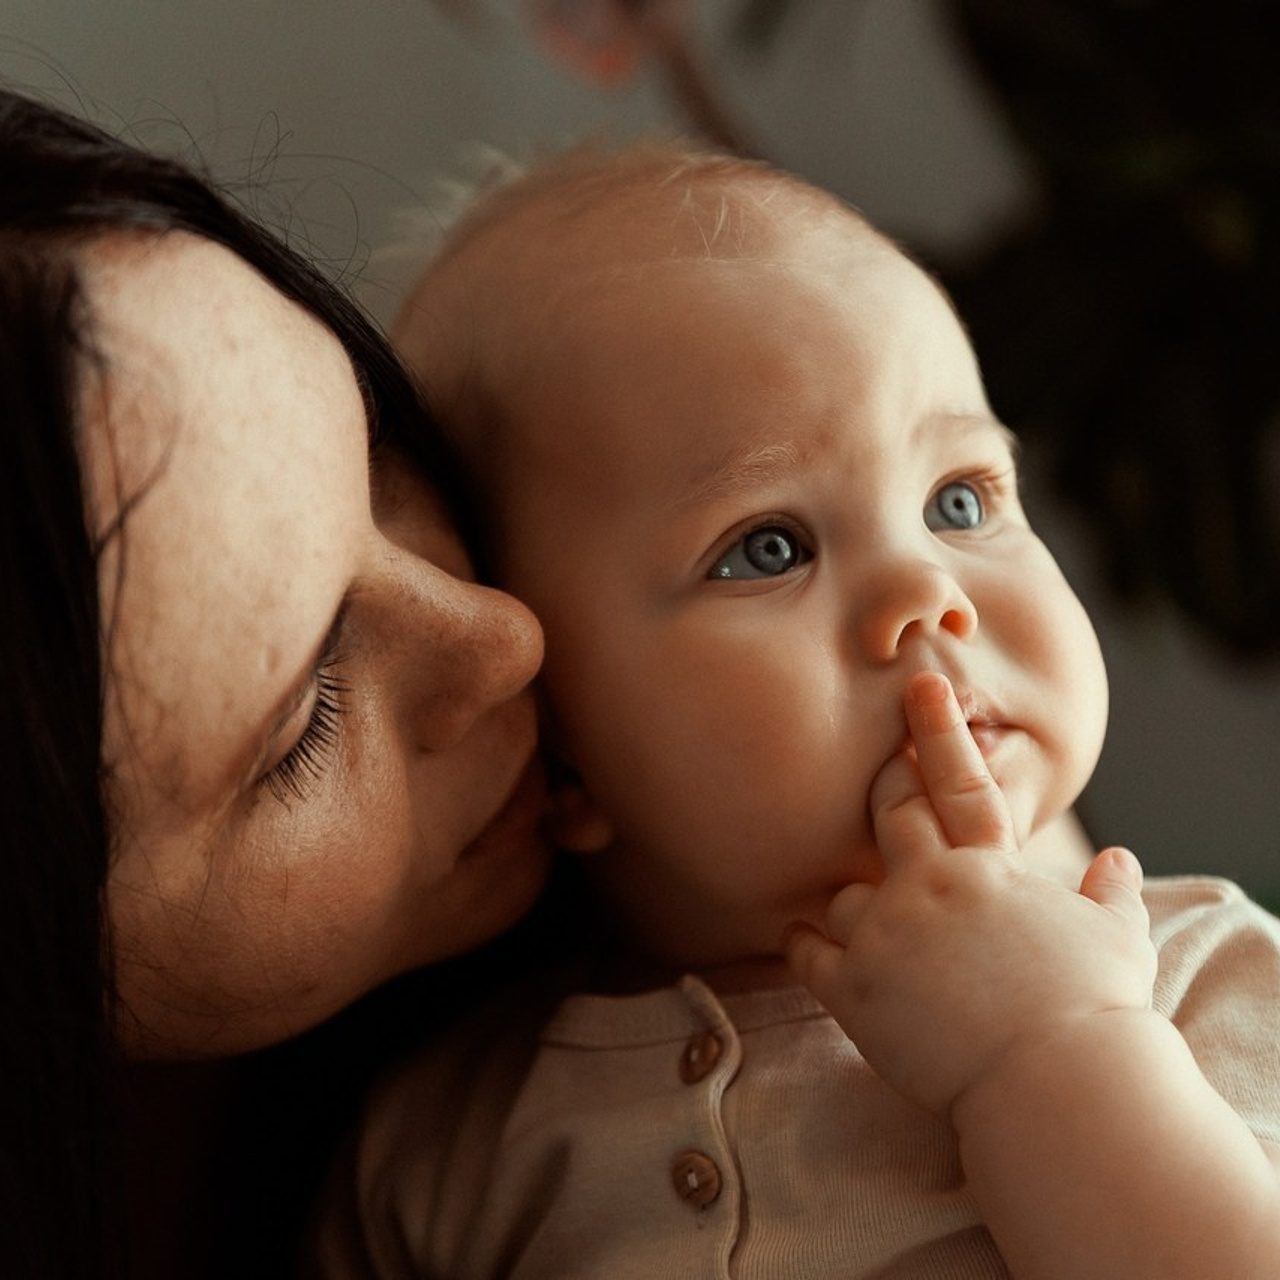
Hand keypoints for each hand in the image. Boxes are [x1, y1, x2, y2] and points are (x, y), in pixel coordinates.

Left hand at [785, 671, 1155, 1116]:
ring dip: (859, 900)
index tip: (920, 683)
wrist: (1057, 1086)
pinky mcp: (854, 989)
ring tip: (879, 921)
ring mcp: (885, 935)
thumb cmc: (1096, 1011)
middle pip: (889, 813)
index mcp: (990, 867)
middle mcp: (927, 887)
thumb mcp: (1118, 941)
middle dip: (886, 790)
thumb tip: (1119, 862)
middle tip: (884, 782)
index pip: (962, 781)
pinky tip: (807, 942)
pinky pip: (808, 951)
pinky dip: (807, 944)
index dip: (939, 729)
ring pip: (846, 891)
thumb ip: (1113, 896)